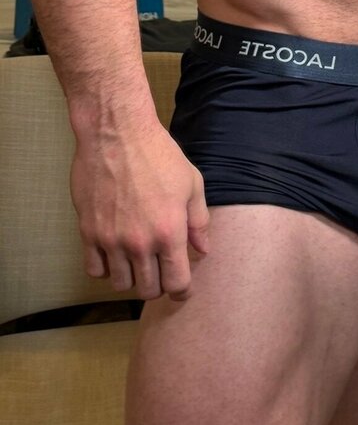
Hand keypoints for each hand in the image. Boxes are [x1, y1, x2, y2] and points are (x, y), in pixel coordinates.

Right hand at [71, 121, 209, 300]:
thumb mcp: (191, 183)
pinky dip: (106, 269)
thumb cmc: (158, 154)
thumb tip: (203, 250)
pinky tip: (115, 254)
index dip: (182, 290)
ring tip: (138, 262)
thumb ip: (199, 221)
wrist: (116, 134)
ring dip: (132, 278)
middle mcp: (140, 243)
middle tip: (160, 271)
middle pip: (148, 290)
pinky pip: (95, 270)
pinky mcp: (88, 233)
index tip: (182, 288)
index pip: (176, 283)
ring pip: (121, 284)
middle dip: (158, 286)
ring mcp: (111, 240)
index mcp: (170, 232)